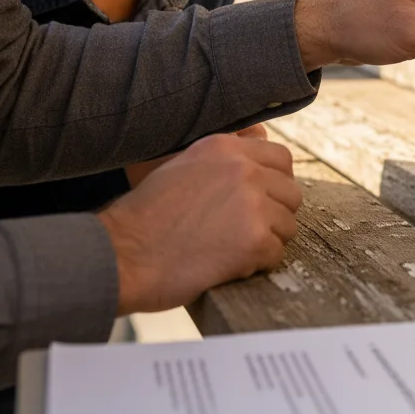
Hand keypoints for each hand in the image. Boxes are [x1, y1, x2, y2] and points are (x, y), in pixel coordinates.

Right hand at [99, 133, 299, 314]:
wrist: (123, 254)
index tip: (264, 201)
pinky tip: (228, 265)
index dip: (276, 183)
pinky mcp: (255, 239)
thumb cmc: (145, 217)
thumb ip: (221, 160)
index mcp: (226, 148)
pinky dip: (257, 265)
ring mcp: (253, 204)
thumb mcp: (181, 166)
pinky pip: (276, 254)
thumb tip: (256, 150)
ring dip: (266, 241)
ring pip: (287, 225)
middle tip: (248, 232)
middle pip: (291, 193)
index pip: (281, 158)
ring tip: (231, 249)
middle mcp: (244, 170)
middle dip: (276, 214)